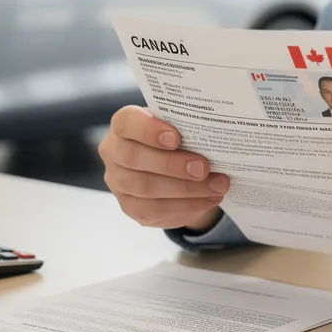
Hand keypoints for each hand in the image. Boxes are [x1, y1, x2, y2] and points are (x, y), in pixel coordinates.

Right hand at [98, 105, 229, 230]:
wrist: (173, 170)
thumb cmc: (178, 141)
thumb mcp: (181, 128)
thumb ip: (188, 128)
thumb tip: (215, 135)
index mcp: (123, 125)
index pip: (127, 122)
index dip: (149, 130)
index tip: (176, 138)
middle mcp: (114, 152)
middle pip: (135, 158)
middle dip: (172, 164)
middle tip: (204, 168)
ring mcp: (118, 181)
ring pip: (146, 187)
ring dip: (186, 188)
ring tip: (217, 185)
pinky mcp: (130, 207)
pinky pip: (156, 209)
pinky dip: (187, 205)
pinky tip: (209, 199)